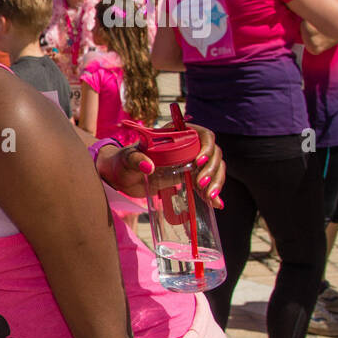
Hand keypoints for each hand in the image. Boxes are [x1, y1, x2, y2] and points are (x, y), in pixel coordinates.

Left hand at [97, 125, 224, 206]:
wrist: (121, 177)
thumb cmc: (123, 162)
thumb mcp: (127, 159)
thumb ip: (136, 159)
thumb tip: (149, 166)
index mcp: (177, 134)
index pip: (202, 134)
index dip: (206, 146)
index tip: (198, 161)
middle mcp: (188, 146)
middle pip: (212, 153)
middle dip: (212, 168)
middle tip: (202, 184)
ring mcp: (190, 162)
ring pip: (213, 168)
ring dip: (216, 181)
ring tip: (209, 196)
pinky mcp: (188, 178)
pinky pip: (205, 183)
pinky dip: (212, 193)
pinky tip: (217, 203)